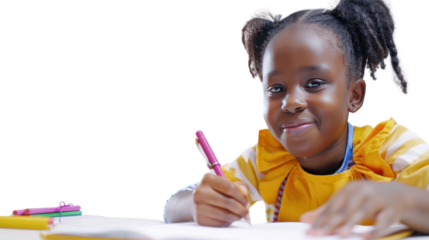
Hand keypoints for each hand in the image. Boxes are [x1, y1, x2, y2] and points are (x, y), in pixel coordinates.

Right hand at [192, 173, 250, 226]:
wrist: (194, 202)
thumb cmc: (212, 192)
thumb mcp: (223, 184)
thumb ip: (237, 186)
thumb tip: (245, 192)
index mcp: (207, 179)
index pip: (230, 188)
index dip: (242, 196)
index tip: (246, 201)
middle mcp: (201, 192)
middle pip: (229, 203)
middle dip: (242, 209)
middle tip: (246, 211)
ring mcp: (199, 206)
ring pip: (226, 215)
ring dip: (237, 216)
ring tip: (239, 215)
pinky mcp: (200, 219)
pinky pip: (220, 223)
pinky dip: (228, 222)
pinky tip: (229, 218)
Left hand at [300, 181, 414, 238]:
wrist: (397, 194)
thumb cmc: (366, 199)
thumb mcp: (346, 202)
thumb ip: (326, 211)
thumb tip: (304, 219)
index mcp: (348, 190)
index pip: (331, 208)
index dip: (320, 220)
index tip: (310, 231)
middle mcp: (361, 192)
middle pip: (344, 210)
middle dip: (331, 223)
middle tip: (318, 234)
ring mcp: (376, 199)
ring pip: (362, 213)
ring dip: (351, 224)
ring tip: (340, 234)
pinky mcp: (391, 209)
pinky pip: (383, 221)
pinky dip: (375, 230)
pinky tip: (367, 237)